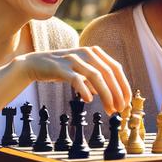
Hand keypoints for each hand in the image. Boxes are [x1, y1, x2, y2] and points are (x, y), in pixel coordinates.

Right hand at [14, 45, 131, 114]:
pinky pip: (76, 79)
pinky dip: (84, 90)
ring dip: (106, 94)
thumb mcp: (83, 72)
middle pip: (108, 73)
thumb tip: (114, 97)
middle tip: (120, 109)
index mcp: (94, 52)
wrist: (35, 64)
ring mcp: (73, 59)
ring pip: (95, 76)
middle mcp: (86, 52)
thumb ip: (97, 81)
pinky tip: (88, 100)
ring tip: (109, 109)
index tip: (126, 102)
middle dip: (117, 93)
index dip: (124, 86)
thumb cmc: (62, 70)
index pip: (116, 68)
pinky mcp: (60, 67)